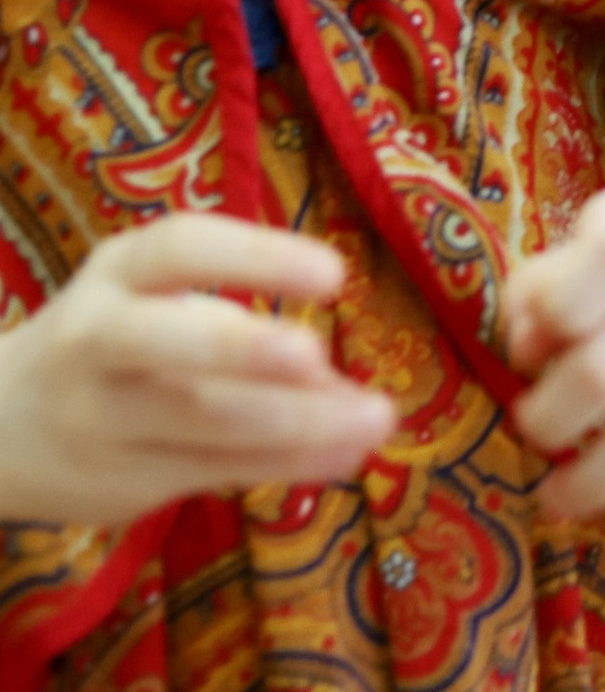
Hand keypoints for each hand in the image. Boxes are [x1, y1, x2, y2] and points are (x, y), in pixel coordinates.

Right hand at [0, 217, 393, 524]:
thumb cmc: (110, 341)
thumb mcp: (153, 299)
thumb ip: (237, 313)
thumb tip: (345, 366)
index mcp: (117, 273)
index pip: (182, 249)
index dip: (257, 257)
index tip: (336, 273)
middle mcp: (98, 342)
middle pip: (172, 344)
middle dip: (249, 351)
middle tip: (320, 357)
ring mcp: (102, 421)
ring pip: (202, 423)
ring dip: (299, 423)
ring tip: (375, 419)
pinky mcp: (120, 485)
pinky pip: (215, 471)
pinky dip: (288, 464)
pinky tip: (345, 454)